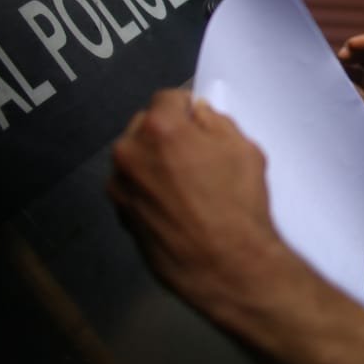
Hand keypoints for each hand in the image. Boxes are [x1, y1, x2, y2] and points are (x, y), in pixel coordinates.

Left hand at [108, 89, 289, 316]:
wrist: (226, 265)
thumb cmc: (238, 207)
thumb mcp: (242, 149)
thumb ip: (215, 122)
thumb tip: (198, 115)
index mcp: (159, 129)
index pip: (167, 98)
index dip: (187, 108)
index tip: (198, 120)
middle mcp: (130, 154)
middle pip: (145, 126)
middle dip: (167, 133)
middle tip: (196, 153)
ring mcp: (121, 187)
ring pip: (136, 158)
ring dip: (155, 161)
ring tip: (188, 184)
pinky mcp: (120, 215)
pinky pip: (133, 188)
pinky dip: (149, 189)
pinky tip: (177, 205)